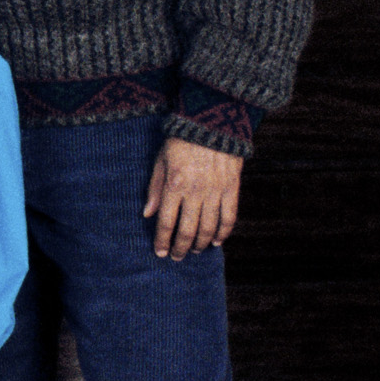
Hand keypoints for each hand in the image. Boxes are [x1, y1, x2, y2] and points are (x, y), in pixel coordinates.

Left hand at [143, 136, 242, 259]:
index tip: (160, 253)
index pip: (166, 222)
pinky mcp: (232, 188)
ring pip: (209, 227)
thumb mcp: (161, 160)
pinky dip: (224, 232)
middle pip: (188, 230)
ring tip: (194, 250)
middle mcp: (195, 192)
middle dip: (181, 247)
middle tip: (177, 257)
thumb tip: (147, 214)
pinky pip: (229, 216)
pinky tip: (217, 241)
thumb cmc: (181, 140)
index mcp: (175, 185)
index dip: (163, 241)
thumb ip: (155, 188)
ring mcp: (216, 191)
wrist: (212, 123)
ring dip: (201, 243)